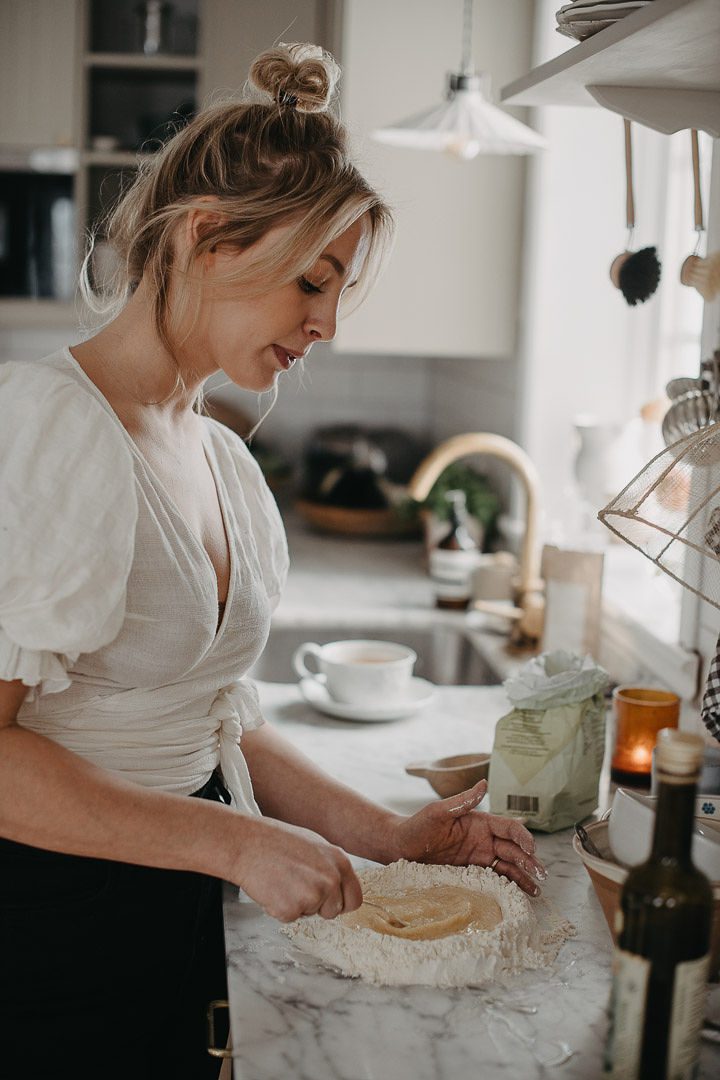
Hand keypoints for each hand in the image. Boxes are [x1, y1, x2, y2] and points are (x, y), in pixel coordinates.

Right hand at [229, 816, 362, 922]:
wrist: (248, 843)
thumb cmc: (277, 841)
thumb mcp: (315, 846)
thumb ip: (330, 867)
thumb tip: (338, 886)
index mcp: (340, 861)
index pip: (355, 898)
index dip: (341, 903)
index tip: (330, 902)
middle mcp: (331, 879)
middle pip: (334, 911)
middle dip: (318, 906)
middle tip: (297, 887)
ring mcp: (313, 895)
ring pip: (311, 914)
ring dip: (298, 905)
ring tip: (283, 881)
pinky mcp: (292, 909)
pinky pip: (290, 918)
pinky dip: (280, 908)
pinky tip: (273, 888)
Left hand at [392, 780, 545, 895]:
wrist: (399, 849)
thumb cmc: (416, 826)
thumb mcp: (438, 812)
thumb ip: (461, 800)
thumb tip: (484, 783)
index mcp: (479, 822)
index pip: (507, 827)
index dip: (522, 837)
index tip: (531, 849)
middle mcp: (483, 839)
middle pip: (513, 849)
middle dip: (529, 860)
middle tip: (541, 874)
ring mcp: (479, 857)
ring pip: (508, 865)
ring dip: (524, 875)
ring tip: (536, 889)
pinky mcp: (472, 873)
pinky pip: (495, 878)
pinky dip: (510, 885)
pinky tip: (521, 894)